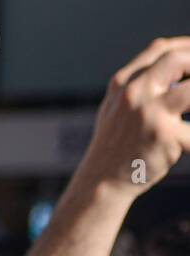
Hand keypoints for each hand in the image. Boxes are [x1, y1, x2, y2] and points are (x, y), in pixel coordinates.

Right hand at [75, 37, 189, 200]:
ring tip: (189, 112)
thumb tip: (178, 73)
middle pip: (178, 59)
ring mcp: (149, 113)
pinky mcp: (165, 135)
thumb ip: (139, 88)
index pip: (159, 49)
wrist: (100, 182)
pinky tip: (184, 142)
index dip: (186, 46)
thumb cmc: (113, 146)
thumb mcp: (116, 109)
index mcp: (122, 84)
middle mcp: (133, 93)